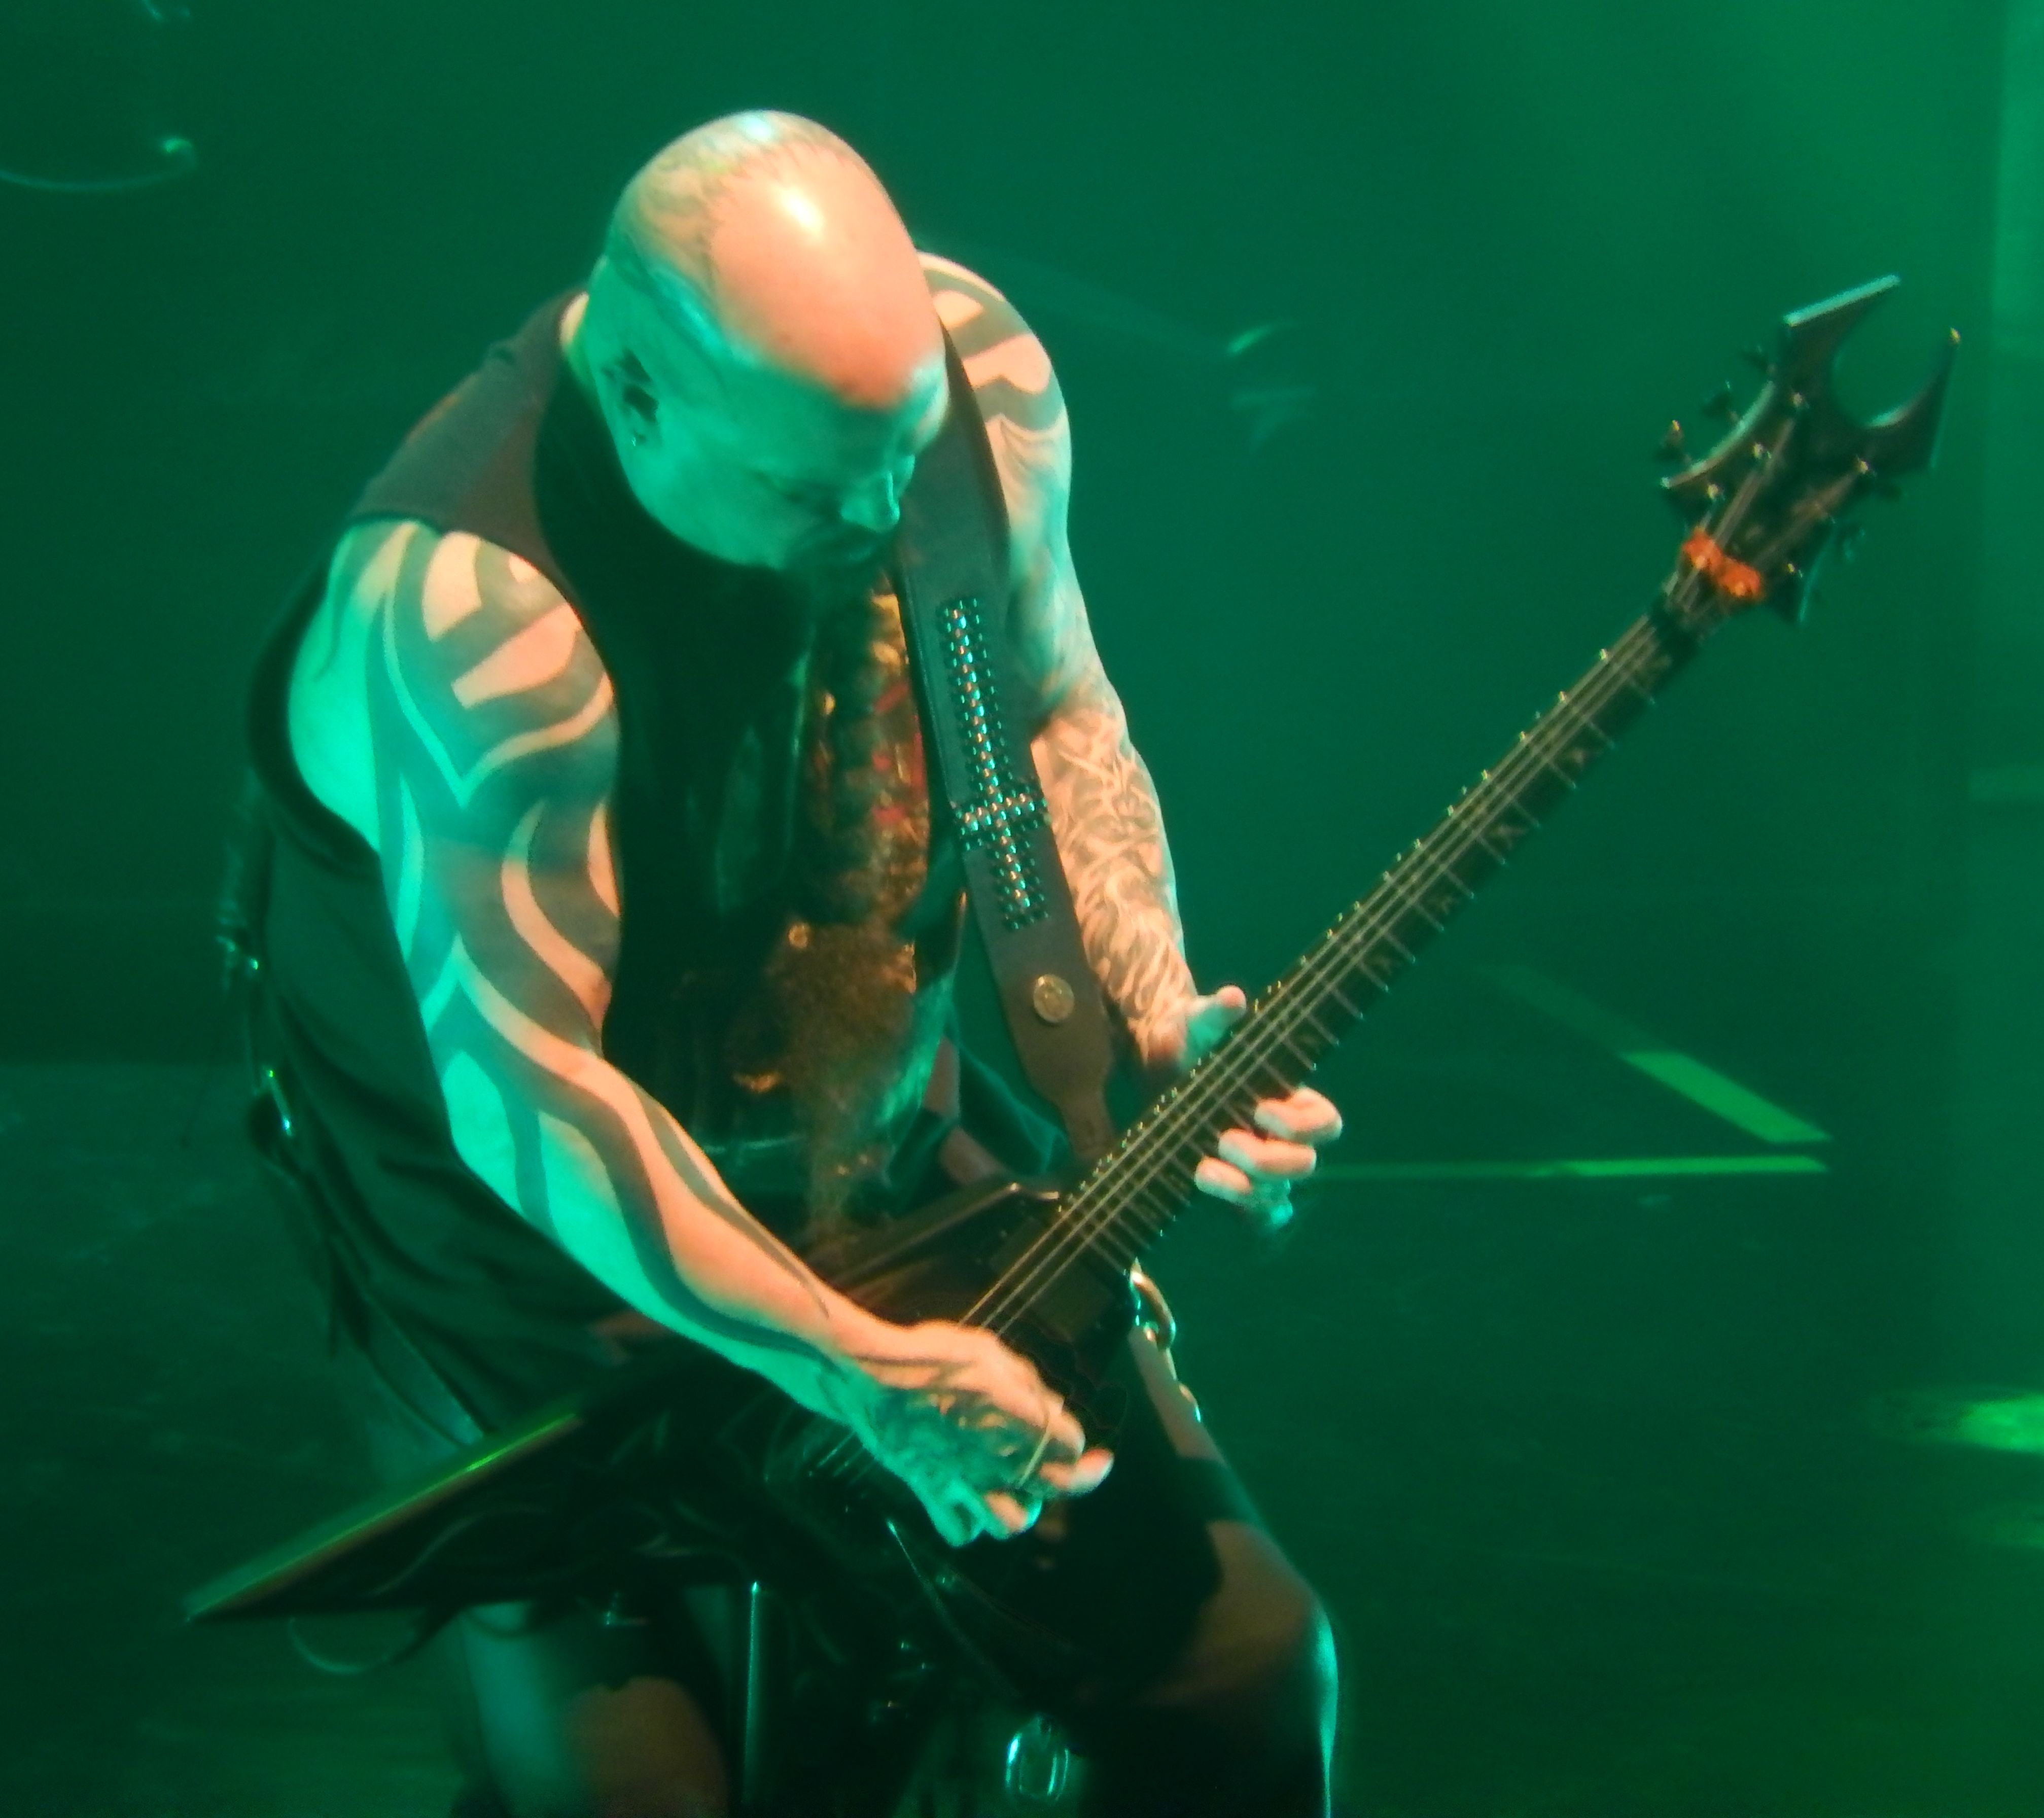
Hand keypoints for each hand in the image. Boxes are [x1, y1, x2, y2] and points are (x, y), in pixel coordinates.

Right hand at [829, 1316, 1114, 1547]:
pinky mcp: (934, 1492)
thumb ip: (1026, 1382)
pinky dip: (970, 1522)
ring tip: (1020, 1489)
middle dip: (1079, 1478)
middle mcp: (1001, 1459)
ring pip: (1013, 1522)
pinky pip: (961, 1530)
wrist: (872, 1377)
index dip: (1076, 1438)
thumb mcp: (989, 1350)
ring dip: (1022, 1507)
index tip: (1073, 1432)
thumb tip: (1051, 1407)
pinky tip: (972, 1503)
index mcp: (1022, 1420)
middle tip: (1090, 1469)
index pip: (1070, 1443)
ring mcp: (967, 1482)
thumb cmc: (932, 1355)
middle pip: (1057, 1488)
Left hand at [1143, 986, 1343, 1233]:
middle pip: (1304, 1165)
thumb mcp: (1196, 1023)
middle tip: (1225, 1139)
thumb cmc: (1188, 1039)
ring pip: (1277, 1195)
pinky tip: (1215, 1197)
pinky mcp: (1234, 1183)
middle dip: (1267, 1159)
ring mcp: (1259, 1164)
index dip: (1302, 1125)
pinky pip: (1261, 1215)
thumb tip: (1233, 1000)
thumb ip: (1216, 1014)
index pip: (1325, 1123)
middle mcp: (1280, 1135)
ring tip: (1202, 1167)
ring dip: (1243, 1188)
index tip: (1261, 1108)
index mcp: (1287, 1097)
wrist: (1157, 1063)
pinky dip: (1250, 1214)